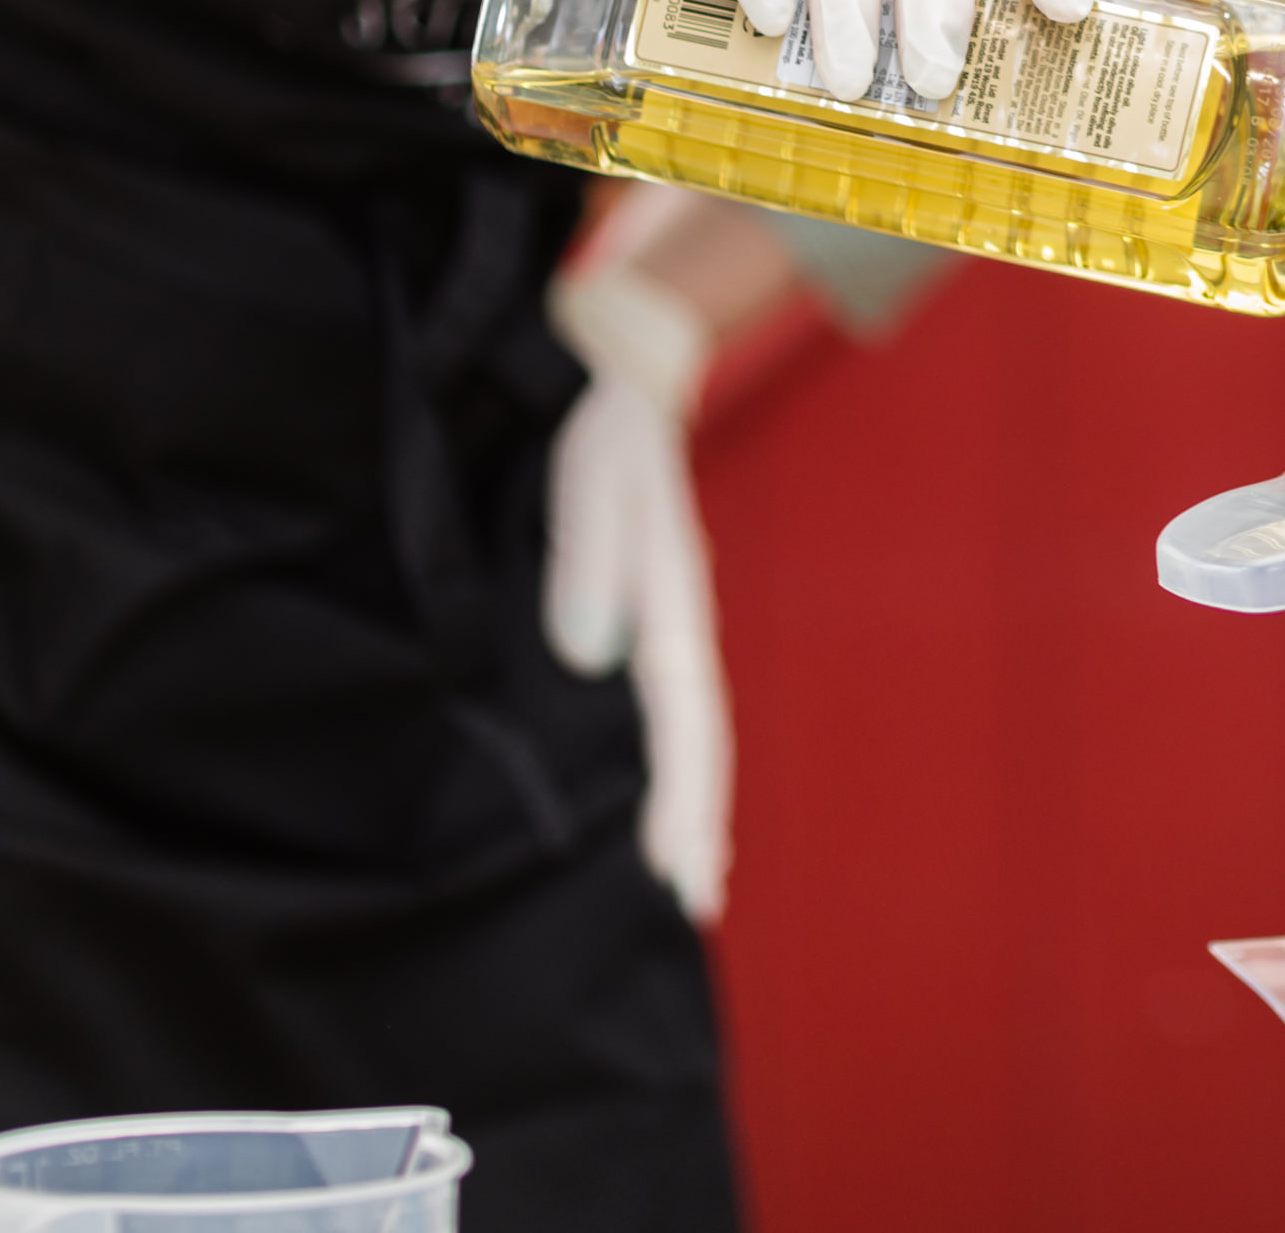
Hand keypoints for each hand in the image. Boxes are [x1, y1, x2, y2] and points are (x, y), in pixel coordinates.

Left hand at [544, 259, 730, 922]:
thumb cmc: (599, 428)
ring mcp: (661, 624)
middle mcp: (674, 626)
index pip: (684, 722)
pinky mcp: (638, 617)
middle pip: (697, 742)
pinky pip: (657, 707)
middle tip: (694, 911)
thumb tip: (586, 655)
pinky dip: (662, 762)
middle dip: (698, 823)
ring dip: (685, 802)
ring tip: (684, 877)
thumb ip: (590, 556)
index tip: (684, 878)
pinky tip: (645, 792)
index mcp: (671, 604)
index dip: (684, 803)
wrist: (621, 372)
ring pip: (682, 731)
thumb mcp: (591, 476)